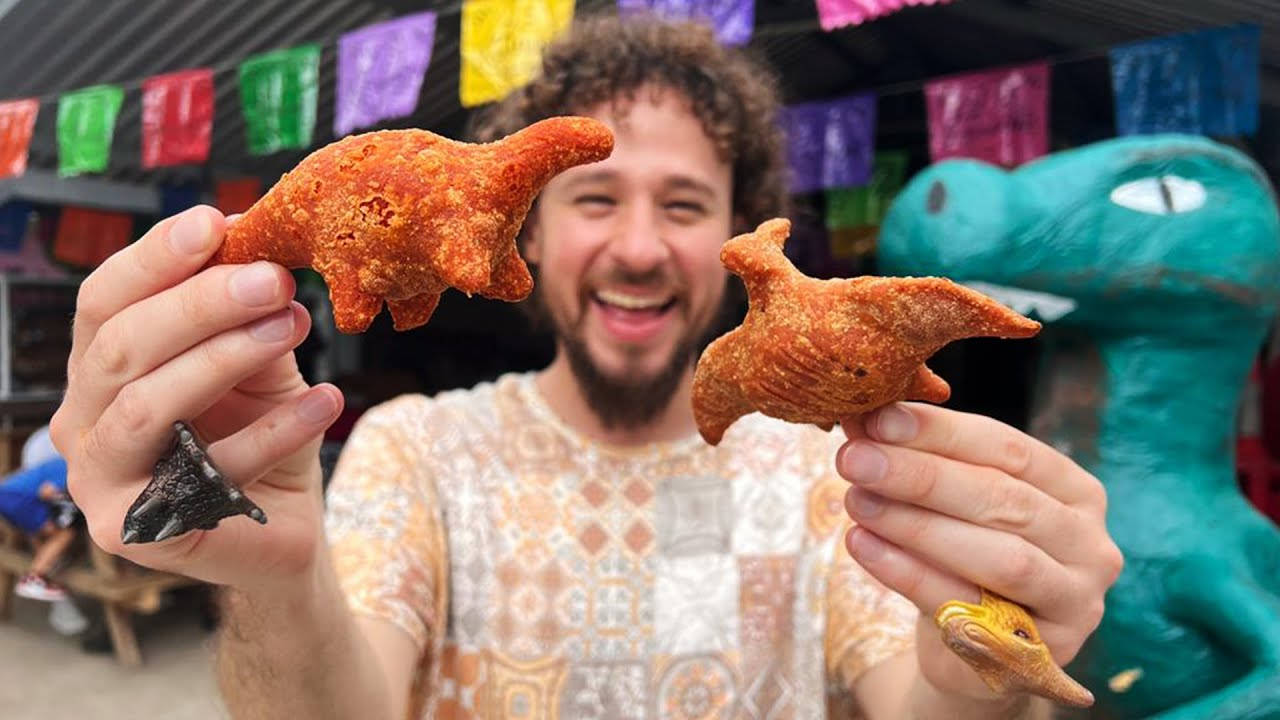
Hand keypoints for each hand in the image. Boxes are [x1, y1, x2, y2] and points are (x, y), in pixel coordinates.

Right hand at [50, 206, 343, 590]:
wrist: (284, 527)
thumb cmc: (261, 434)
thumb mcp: (257, 359)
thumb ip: (244, 310)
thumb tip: (249, 234)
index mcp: (100, 369)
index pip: (103, 302)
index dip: (153, 259)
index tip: (215, 224)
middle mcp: (84, 421)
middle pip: (120, 347)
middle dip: (200, 304)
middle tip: (274, 279)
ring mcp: (100, 481)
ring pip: (147, 406)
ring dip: (226, 358)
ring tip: (295, 325)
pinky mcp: (136, 532)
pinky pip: (206, 473)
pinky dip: (274, 433)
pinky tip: (325, 401)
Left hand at [836, 402, 1122, 700]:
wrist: (973, 647)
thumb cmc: (964, 559)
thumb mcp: (951, 505)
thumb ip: (920, 462)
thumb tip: (862, 421)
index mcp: (1074, 490)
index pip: (1008, 448)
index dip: (941, 432)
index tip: (878, 420)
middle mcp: (1089, 543)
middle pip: (1002, 499)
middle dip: (922, 476)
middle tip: (856, 459)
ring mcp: (1075, 601)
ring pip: (998, 556)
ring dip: (917, 525)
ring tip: (856, 501)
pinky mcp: (1043, 653)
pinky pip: (971, 606)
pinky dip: (910, 574)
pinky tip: (863, 546)